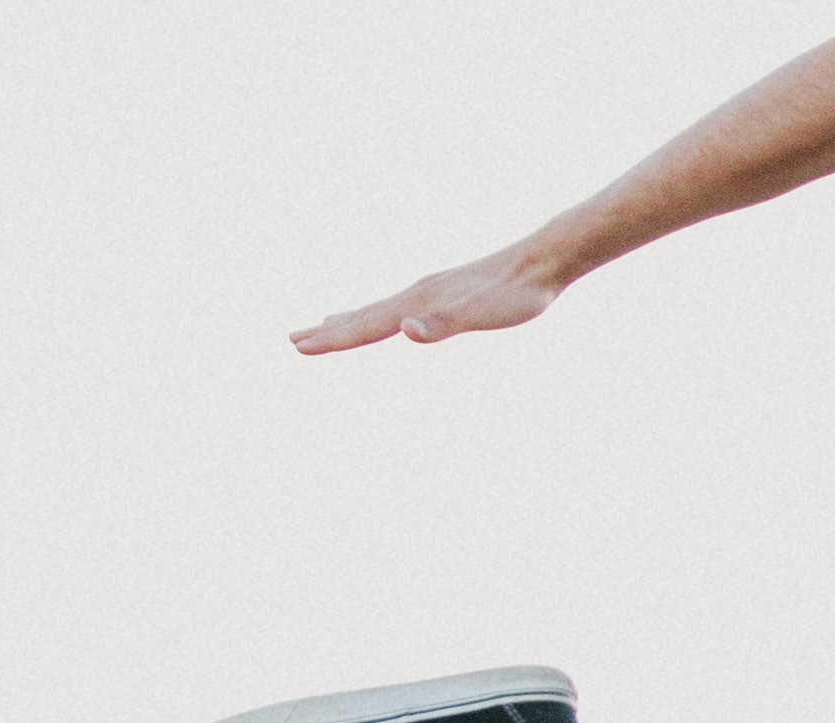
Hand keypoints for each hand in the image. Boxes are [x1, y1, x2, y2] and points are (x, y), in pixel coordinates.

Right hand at [292, 241, 567, 354]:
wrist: (541, 262)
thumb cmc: (516, 295)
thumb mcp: (483, 316)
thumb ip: (443, 325)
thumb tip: (404, 330)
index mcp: (419, 304)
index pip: (367, 326)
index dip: (334, 340)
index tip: (300, 348)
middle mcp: (417, 295)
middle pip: (364, 316)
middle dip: (329, 332)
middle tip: (293, 340)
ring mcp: (430, 291)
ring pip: (379, 309)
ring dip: (348, 320)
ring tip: (323, 324)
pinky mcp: (445, 292)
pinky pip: (400, 306)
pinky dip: (380, 314)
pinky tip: (387, 317)